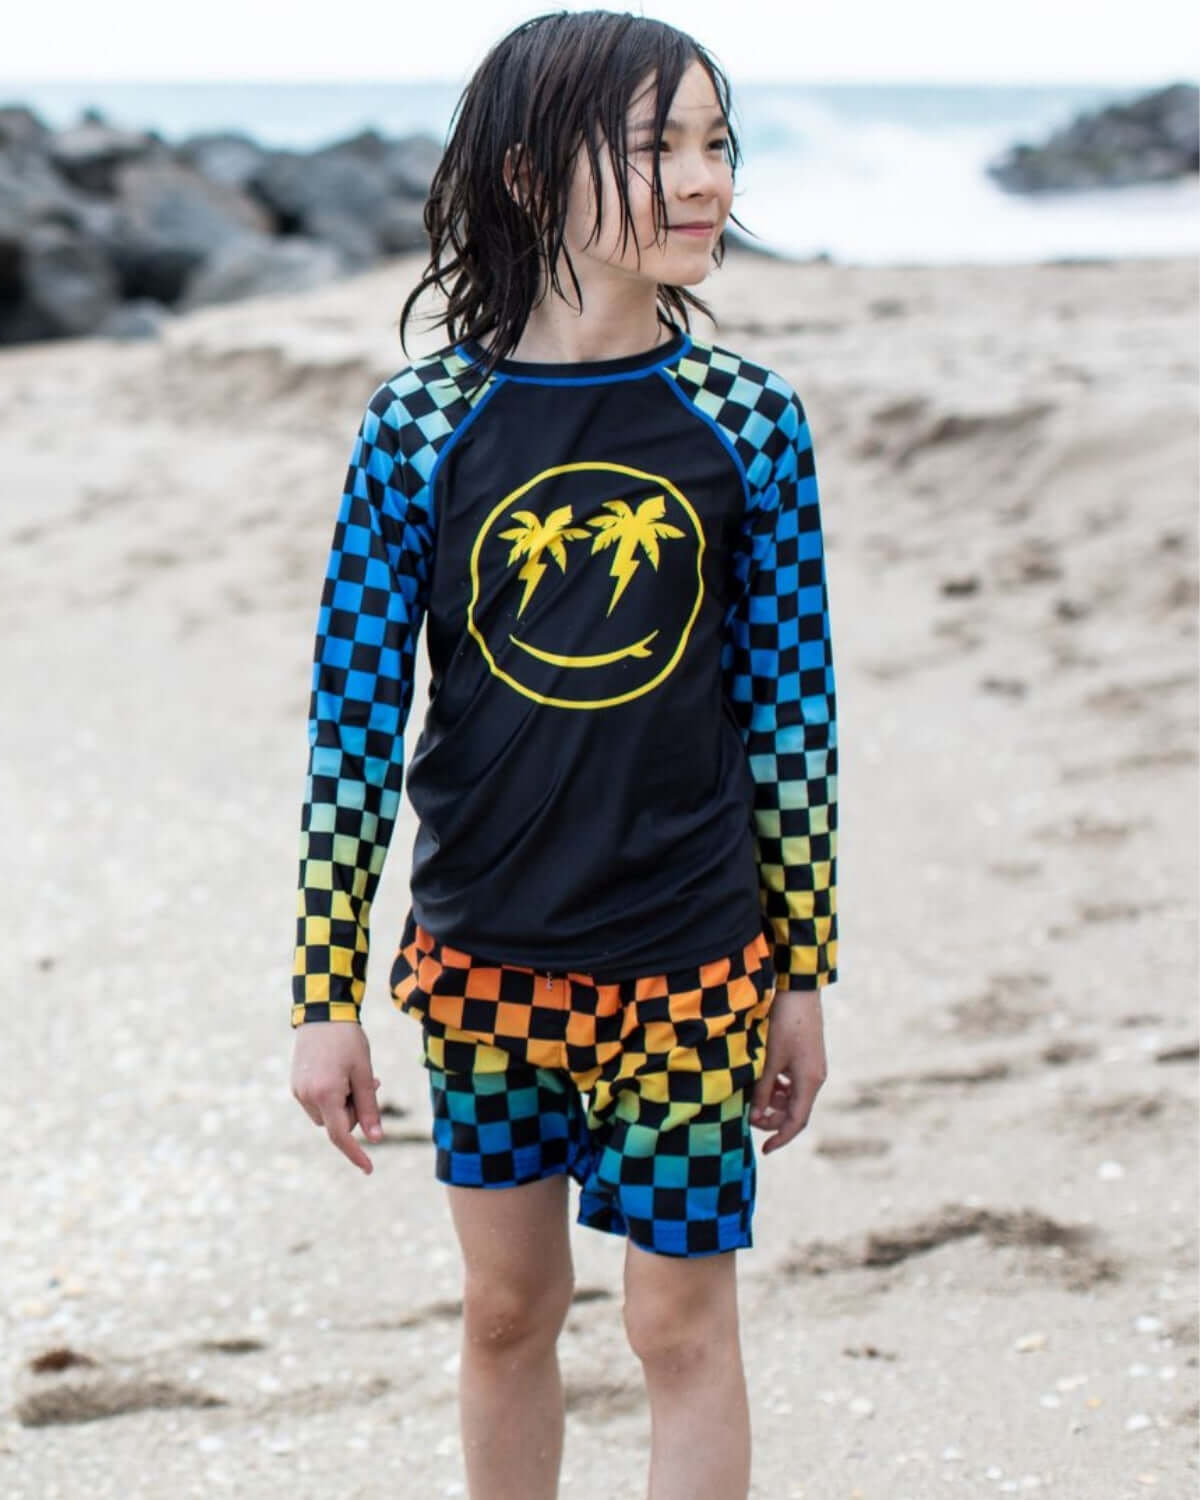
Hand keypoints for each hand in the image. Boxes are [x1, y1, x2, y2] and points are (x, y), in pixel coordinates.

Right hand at [291, 1020, 384, 1173]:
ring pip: (328, 1114)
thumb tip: (376, 1138)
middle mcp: (307, 1097)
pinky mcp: (296, 1085)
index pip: (340, 1135)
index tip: (369, 1169)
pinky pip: (318, 1103)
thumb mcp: (365, 1073)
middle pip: (337, 1123)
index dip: (355, 1154)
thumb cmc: (348, 1040)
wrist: (322, 1013)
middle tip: (372, 1082)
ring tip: (353, 1075)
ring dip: (344, 1103)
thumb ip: (370, 1107)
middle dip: (355, 1111)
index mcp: (326, 1095)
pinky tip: (340, 1073)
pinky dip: (332, 1096)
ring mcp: (299, 1092)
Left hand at [750, 988, 826, 1153]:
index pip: (797, 1122)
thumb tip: (755, 1117)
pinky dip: (778, 1088)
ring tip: (754, 1095)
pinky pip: (793, 1083)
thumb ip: (762, 1090)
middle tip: (749, 1115)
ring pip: (793, 1098)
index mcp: (809, 1082)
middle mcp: (815, 1078)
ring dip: (774, 1102)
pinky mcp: (807, 1059)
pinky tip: (764, 1080)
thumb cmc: (783, 1024)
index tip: (764, 1149)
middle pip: (794, 1112)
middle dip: (772, 1119)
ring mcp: (812, 1068)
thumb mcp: (769, 1059)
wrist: (798, 993)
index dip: (780, 1138)